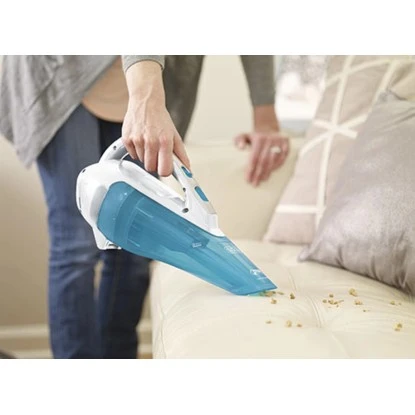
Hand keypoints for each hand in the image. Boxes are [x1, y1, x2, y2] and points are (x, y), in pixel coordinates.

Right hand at [121, 61, 189, 175]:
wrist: (146, 102)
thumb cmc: (160, 119)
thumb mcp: (175, 135)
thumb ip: (181, 154)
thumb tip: (187, 169)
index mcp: (165, 141)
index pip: (164, 170)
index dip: (165, 171)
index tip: (165, 168)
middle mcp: (151, 141)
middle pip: (151, 168)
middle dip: (154, 163)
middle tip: (157, 153)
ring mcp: (138, 140)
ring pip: (142, 161)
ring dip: (146, 156)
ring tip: (149, 143)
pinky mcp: (127, 139)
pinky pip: (133, 155)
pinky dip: (137, 151)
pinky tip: (141, 140)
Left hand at [234, 105, 288, 186]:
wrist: (267, 128)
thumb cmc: (253, 137)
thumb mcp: (243, 136)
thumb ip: (238, 140)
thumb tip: (241, 147)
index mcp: (259, 138)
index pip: (254, 157)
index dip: (251, 170)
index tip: (247, 180)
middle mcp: (270, 139)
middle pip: (263, 161)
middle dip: (258, 174)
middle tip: (254, 184)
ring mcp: (279, 141)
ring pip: (273, 161)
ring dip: (267, 173)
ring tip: (261, 180)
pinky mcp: (286, 143)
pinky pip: (282, 159)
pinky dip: (276, 167)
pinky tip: (270, 173)